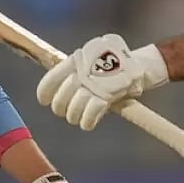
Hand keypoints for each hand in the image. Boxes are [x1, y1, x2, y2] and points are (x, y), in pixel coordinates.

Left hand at [36, 34, 168, 130]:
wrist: (140, 66)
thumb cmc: (114, 64)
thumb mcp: (93, 59)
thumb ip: (76, 69)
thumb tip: (55, 87)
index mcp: (76, 60)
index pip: (53, 77)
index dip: (45, 91)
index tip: (44, 100)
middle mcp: (83, 73)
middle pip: (61, 97)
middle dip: (60, 107)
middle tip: (65, 111)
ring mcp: (94, 86)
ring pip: (73, 109)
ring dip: (74, 116)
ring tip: (78, 117)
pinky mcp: (106, 98)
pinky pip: (89, 115)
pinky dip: (87, 121)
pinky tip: (87, 123)